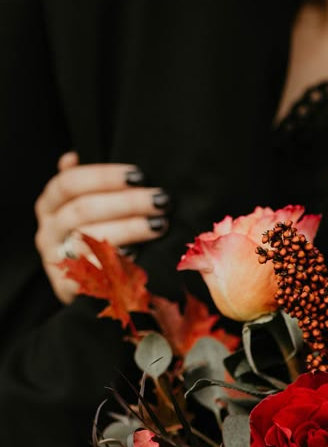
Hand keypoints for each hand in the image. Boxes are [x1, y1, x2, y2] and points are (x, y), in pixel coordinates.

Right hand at [34, 152, 170, 304]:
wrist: (84, 291)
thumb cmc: (92, 238)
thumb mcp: (82, 207)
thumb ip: (83, 184)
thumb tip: (74, 156)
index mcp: (49, 205)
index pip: (70, 182)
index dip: (104, 176)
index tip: (140, 175)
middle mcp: (48, 231)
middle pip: (83, 210)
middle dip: (127, 203)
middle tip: (161, 200)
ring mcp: (55, 260)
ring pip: (90, 239)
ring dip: (130, 229)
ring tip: (159, 224)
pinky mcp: (66, 288)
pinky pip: (95, 272)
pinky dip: (119, 262)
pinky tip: (143, 255)